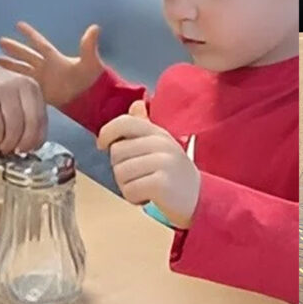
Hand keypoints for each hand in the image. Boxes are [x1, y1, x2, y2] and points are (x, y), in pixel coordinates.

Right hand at [0, 22, 104, 106]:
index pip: (39, 43)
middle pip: (27, 55)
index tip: (18, 24)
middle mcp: (47, 67)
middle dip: (14, 48)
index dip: (30, 34)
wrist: (92, 100)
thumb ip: (89, 45)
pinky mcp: (42, 92)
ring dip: (11, 65)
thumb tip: (95, 27)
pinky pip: (25, 85)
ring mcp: (43, 80)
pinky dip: (16, 82)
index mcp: (55, 58)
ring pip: (23, 70)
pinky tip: (6, 81)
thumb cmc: (92, 79)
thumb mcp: (90, 61)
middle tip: (0, 41)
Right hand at [0, 63, 47, 155]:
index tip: (30, 150)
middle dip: (25, 144)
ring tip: (2, 147)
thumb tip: (33, 142)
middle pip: (31, 124)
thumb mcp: (14, 94)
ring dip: (9, 143)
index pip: (42, 119)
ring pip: (15, 127)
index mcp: (32, 86)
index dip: (37, 139)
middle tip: (17, 152)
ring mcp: (4, 90)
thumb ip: (26, 111)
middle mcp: (21, 85)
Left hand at [100, 101, 199, 228]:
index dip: (107, 132)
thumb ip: (145, 127)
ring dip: (126, 185)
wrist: (201, 199)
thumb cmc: (175, 173)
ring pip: (120, 173)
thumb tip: (136, 104)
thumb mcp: (162, 145)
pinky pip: (129, 190)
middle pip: (116, 152)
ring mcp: (162, 163)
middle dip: (120, 168)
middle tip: (138, 176)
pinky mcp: (161, 184)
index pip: (124, 122)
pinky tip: (147, 197)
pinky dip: (134, 198)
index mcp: (158, 133)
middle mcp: (161, 144)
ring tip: (144, 186)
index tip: (101, 145)